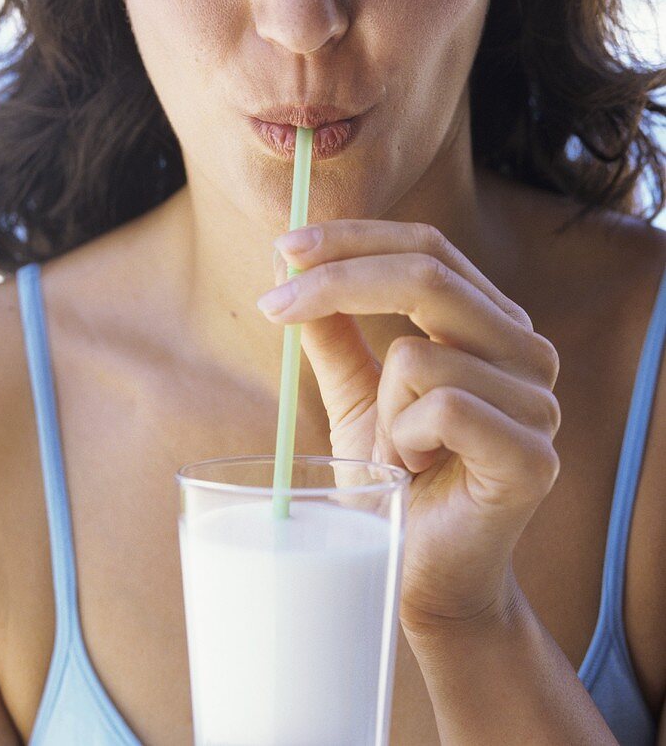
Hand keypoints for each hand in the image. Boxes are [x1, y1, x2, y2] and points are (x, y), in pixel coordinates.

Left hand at [256, 220, 560, 634]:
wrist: (419, 573)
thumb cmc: (393, 481)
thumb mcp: (355, 394)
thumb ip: (334, 330)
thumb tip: (286, 262)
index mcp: (491, 323)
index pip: (429, 248)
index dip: (355, 238)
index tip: (284, 246)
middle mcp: (526, 350)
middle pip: (428, 275)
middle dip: (336, 281)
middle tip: (273, 306)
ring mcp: (538, 402)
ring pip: (419, 355)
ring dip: (379, 409)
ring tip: (393, 453)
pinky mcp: (532, 457)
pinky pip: (442, 409)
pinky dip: (404, 440)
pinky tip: (415, 472)